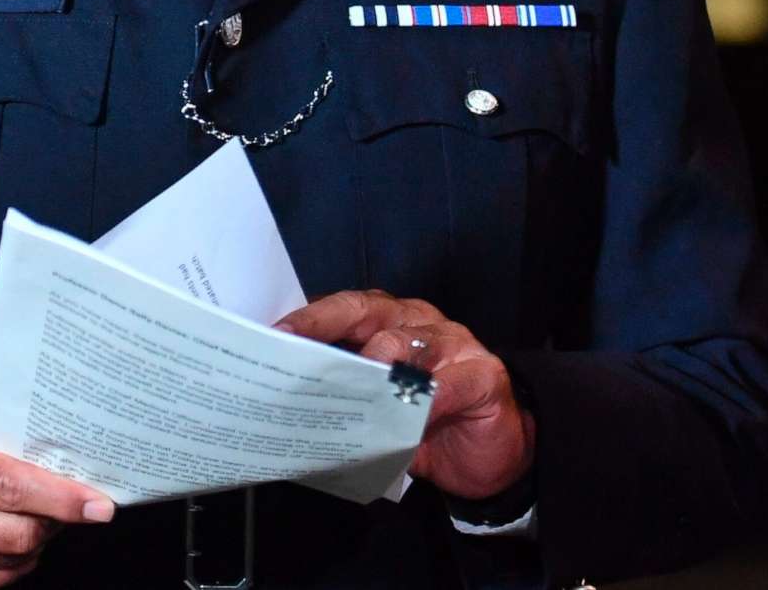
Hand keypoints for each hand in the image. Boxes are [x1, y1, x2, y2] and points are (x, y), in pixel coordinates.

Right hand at [0, 408, 113, 589]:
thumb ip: (11, 447)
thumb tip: (71, 471)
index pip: (10, 489)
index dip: (61, 499)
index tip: (99, 505)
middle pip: (19, 534)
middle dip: (53, 520)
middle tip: (64, 502)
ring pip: (14, 562)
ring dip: (34, 541)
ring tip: (25, 514)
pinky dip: (13, 560)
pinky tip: (1, 535)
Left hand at [274, 290, 534, 499]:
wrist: (493, 457)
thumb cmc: (428, 426)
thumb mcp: (380, 411)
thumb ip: (348, 398)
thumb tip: (296, 406)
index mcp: (385, 322)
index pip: (341, 310)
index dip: (308, 320)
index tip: (274, 337)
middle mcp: (416, 321)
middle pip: (365, 311)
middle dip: (325, 325)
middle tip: (296, 351)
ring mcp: (453, 344)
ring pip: (405, 342)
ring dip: (374, 364)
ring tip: (347, 388)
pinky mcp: (484, 374)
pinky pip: (450, 384)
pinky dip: (426, 401)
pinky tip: (408, 419)